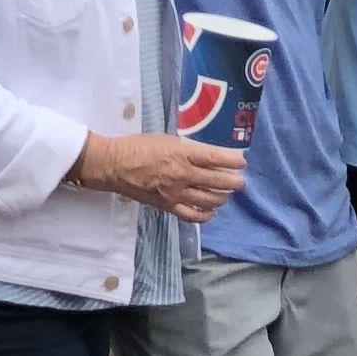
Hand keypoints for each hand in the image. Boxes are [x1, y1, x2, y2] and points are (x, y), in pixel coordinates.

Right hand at [75, 131, 245, 220]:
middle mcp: (182, 175)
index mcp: (181, 153)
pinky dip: (206, 215)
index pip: (214, 158)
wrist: (114, 165)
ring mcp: (176, 193)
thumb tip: (206, 156)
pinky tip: (211, 211)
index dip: (232, 161)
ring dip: (222, 197)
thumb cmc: (138, 146)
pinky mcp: (168, 207)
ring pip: (209, 200)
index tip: (242, 162)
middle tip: (240, 182)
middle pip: (216, 181)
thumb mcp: (165, 139)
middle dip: (233, 182)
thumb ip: (186, 149)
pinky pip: (193, 216)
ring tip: (226, 194)